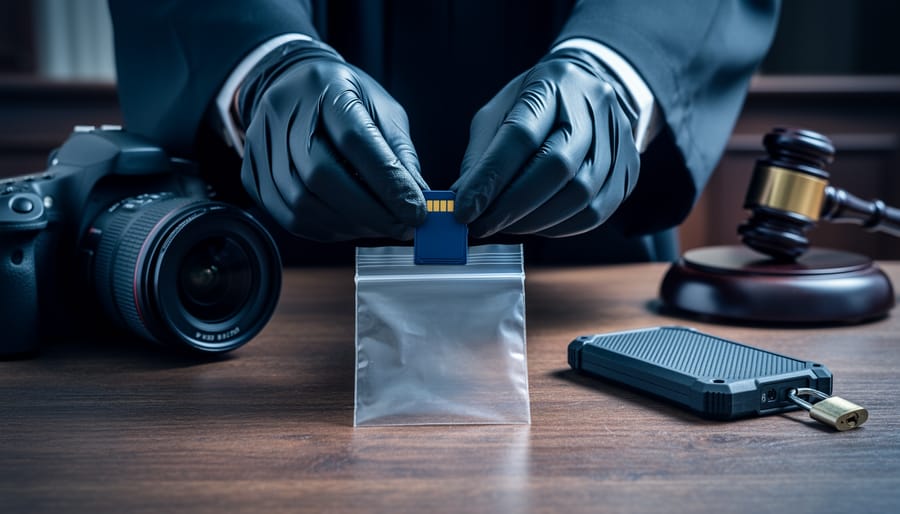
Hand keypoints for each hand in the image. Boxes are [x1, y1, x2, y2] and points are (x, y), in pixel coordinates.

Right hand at [237, 39, 426, 240]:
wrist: (295, 84)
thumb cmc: (347, 98)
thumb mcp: (383, 110)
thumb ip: (400, 155)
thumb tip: (418, 200)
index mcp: (325, 89)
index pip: (355, 141)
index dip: (388, 183)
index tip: (416, 212)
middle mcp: (285, 113)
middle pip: (320, 175)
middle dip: (368, 212)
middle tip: (402, 227)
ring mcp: (261, 143)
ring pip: (300, 202)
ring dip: (347, 225)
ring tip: (379, 227)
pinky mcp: (251, 171)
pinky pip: (285, 216)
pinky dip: (323, 229)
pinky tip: (349, 226)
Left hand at [452, 46, 639, 237]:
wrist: (591, 89)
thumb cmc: (536, 104)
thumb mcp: (499, 113)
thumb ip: (481, 156)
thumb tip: (463, 201)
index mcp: (553, 83)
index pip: (521, 135)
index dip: (490, 179)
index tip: (464, 210)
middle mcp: (592, 106)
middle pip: (556, 166)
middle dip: (512, 206)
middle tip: (482, 225)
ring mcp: (617, 138)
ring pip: (579, 194)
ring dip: (534, 221)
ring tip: (505, 225)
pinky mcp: (629, 169)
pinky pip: (595, 212)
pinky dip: (559, 227)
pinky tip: (536, 224)